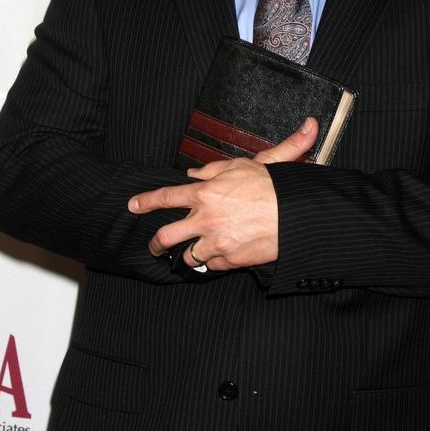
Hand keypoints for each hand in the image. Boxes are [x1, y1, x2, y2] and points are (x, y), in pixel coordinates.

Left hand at [128, 117, 317, 269]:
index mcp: (206, 192)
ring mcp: (216, 243)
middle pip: (167, 236)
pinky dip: (215, 261)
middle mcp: (205, 219)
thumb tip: (195, 171)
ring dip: (191, 253)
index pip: (167, 197)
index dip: (146, 201)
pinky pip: (213, 265)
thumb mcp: (246, 164)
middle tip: (155, 245)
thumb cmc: (274, 187)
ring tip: (197, 250)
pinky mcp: (229, 261)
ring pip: (189, 256)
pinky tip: (224, 253)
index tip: (133, 205)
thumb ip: (215, 167)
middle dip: (156, 243)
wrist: (296, 215)